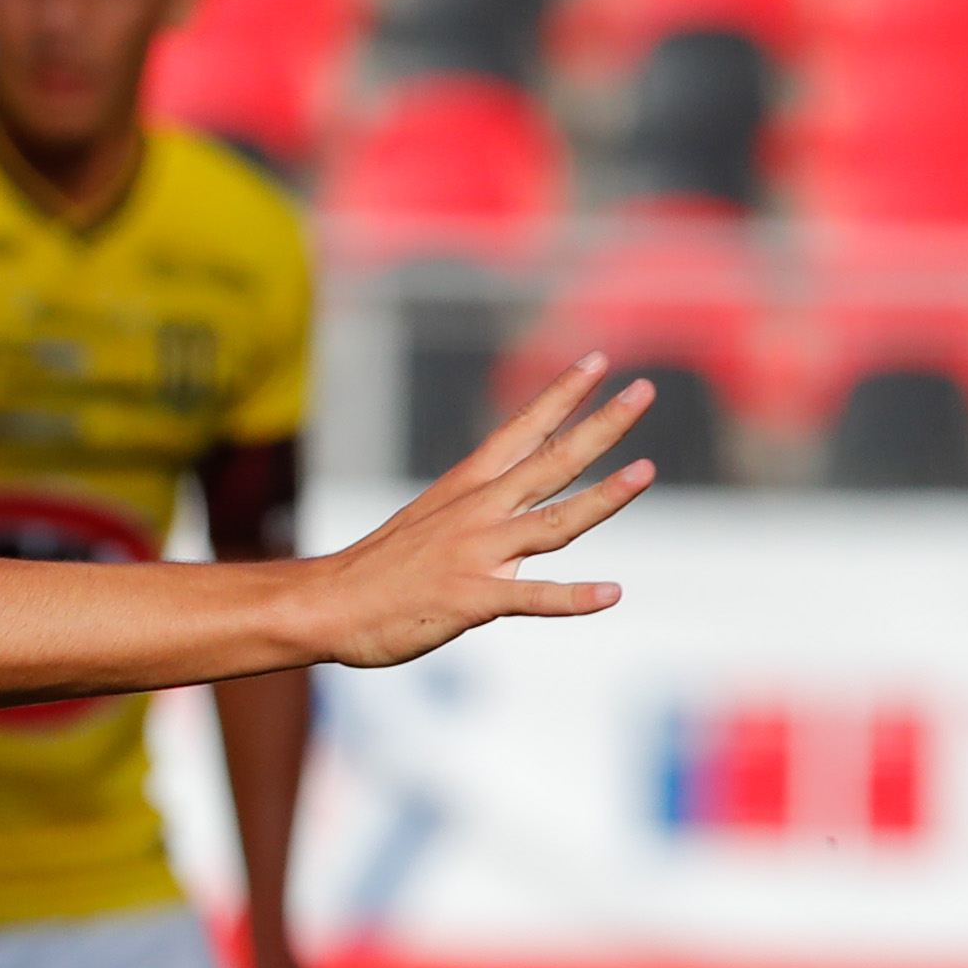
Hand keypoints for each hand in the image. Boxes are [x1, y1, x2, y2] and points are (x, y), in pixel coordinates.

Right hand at [298, 358, 653, 668]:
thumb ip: (478, 513)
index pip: (521, 431)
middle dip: (601, 425)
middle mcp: (477, 513)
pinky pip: (531, 598)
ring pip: (552, 522)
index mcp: (465, 489)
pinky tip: (610, 593)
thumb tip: (515, 508)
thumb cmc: (374, 569)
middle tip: (644, 391)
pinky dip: (572, 597)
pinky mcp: (470, 600)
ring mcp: (476, 555)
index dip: (561, 395)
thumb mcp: (427, 522)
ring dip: (601, 498)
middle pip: (552, 462)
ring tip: (645, 472)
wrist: (322, 606)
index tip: (598, 362)